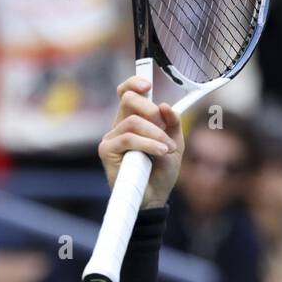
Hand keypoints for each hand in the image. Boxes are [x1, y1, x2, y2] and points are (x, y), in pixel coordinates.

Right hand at [99, 76, 183, 209]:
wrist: (155, 197)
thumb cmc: (161, 171)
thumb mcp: (174, 143)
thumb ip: (173, 123)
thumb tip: (165, 105)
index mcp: (134, 120)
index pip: (126, 94)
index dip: (133, 84)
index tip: (147, 84)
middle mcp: (120, 126)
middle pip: (128, 100)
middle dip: (151, 109)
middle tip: (164, 126)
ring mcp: (111, 138)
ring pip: (133, 121)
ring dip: (155, 134)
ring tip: (167, 149)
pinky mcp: (106, 151)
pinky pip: (128, 139)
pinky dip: (148, 144)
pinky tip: (160, 152)